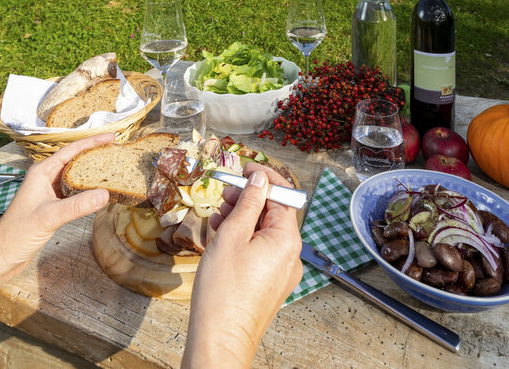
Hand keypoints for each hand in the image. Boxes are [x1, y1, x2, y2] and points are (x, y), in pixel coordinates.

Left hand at [0, 133, 113, 292]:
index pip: (71, 150)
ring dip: (92, 173)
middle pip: (75, 160)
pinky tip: (98, 192)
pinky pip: (73, 191)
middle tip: (115, 152)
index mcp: (42, 172)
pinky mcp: (52, 204)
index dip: (92, 142)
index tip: (111, 138)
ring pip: (75, 176)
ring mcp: (48, 191)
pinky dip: (86, 189)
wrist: (4, 255)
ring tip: (111, 169)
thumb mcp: (50, 217)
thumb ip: (78, 205)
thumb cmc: (17, 234)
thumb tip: (104, 194)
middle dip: (95, 155)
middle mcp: (45, 177)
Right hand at [182, 162, 302, 368]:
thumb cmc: (223, 291)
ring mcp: (282, 272)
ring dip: (243, 219)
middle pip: (273, 213)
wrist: (219, 340)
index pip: (283, 194)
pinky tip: (222, 238)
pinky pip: (260, 251)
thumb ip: (248, 202)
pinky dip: (243, 239)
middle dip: (249, 199)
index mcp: (287, 239)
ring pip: (264, 232)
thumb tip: (259, 178)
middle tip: (225, 195)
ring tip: (218, 218)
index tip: (244, 169)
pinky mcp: (269, 284)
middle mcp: (291, 255)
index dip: (263, 178)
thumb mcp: (232, 234)